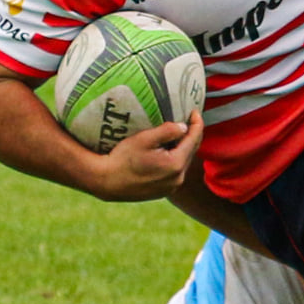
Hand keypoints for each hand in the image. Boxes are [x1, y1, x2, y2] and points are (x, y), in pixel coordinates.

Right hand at [86, 110, 203, 201]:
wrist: (106, 181)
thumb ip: (167, 131)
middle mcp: (178, 178)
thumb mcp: (144, 139)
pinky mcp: (164, 191)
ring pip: (184, 162)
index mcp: (176, 164)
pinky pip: (176, 172)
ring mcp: (172, 187)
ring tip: (179, 134)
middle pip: (191, 152)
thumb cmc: (122, 158)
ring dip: (183, 148)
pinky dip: (175, 160)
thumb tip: (184, 127)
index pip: (194, 140)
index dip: (197, 124)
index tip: (195, 111)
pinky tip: (168, 151)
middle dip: (191, 135)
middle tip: (189, 120)